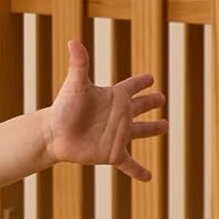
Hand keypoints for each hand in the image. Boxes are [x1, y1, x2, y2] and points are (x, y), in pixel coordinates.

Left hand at [42, 39, 166, 181]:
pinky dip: (139, 171)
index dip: (141, 82)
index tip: (150, 78)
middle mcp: (119, 115)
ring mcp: (118, 135)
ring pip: (141, 132)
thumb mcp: (75, 85)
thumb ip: (79, 63)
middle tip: (162, 98)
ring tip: (165, 127)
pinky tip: (148, 177)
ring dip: (153, 130)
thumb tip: (73, 40)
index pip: (132, 86)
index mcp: (114, 97)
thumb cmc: (63, 109)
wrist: (53, 136)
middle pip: (140, 107)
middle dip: (151, 103)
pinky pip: (129, 164)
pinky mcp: (112, 154)